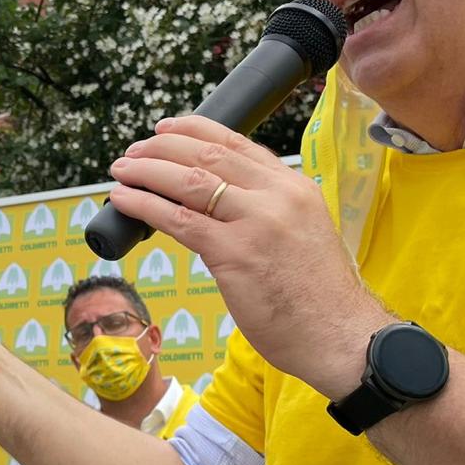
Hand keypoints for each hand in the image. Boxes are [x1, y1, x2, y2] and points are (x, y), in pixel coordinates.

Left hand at [108, 115, 389, 396]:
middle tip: (134, 150)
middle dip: (162, 147)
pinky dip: (145, 205)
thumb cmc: (319, 298)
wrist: (342, 336)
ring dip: (147, 171)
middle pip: (208, 155)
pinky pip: (178, 220)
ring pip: (189, 181)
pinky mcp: (235, 254)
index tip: (166, 128)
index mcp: (295, 187)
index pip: (237, 143)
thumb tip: (221, 206)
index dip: (194, 131)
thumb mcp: (302, 235)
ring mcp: (256, 223)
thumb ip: (268, 213)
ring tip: (122, 169)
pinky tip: (125, 200)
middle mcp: (277, 196)